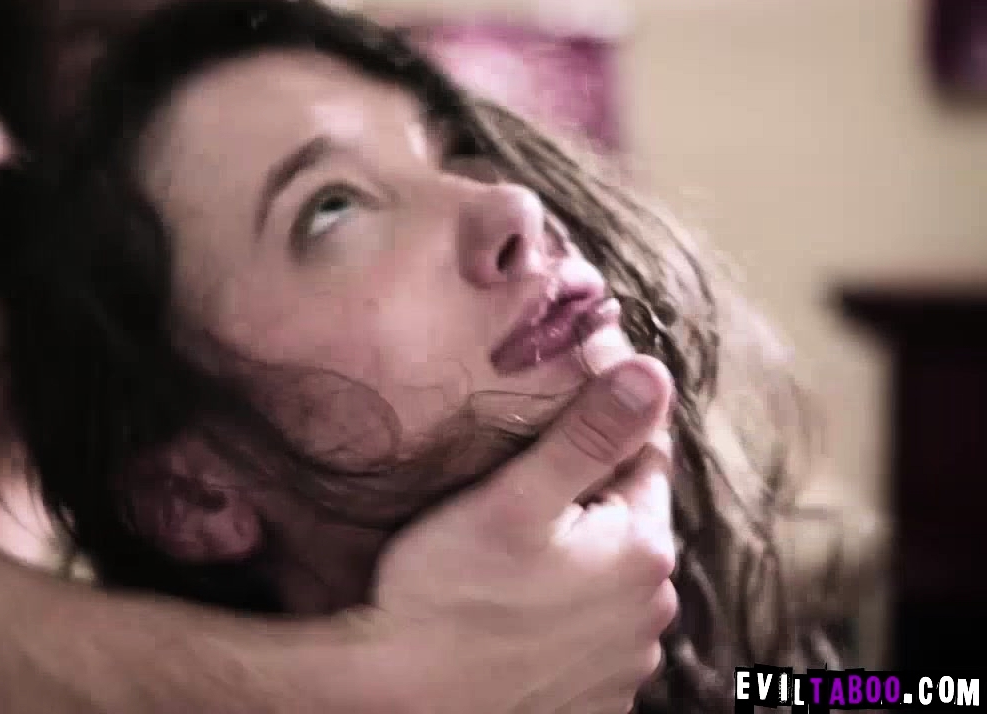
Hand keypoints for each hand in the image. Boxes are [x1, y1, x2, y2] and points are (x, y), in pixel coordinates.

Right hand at [366, 355, 676, 713]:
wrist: (403, 701)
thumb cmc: (448, 595)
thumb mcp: (513, 498)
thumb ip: (589, 434)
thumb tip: (652, 375)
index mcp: (642, 550)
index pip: (645, 458)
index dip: (600, 429)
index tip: (554, 417)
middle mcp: (651, 612)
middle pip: (627, 523)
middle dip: (589, 499)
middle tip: (520, 490)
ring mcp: (625, 663)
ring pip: (609, 582)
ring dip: (579, 562)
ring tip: (512, 556)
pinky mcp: (596, 699)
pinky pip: (591, 636)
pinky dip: (566, 618)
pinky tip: (517, 611)